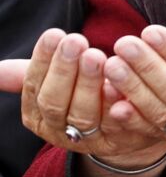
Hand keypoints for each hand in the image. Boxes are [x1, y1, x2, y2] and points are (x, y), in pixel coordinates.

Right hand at [1, 30, 165, 166]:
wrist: (125, 125)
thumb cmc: (83, 93)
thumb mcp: (56, 82)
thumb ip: (29, 73)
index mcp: (37, 116)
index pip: (33, 87)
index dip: (43, 61)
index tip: (54, 34)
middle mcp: (59, 132)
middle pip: (55, 103)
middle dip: (64, 71)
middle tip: (76, 41)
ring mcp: (88, 140)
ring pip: (84, 115)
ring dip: (88, 85)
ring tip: (97, 56)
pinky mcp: (119, 142)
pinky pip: (116, 126)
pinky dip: (116, 106)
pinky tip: (118, 87)